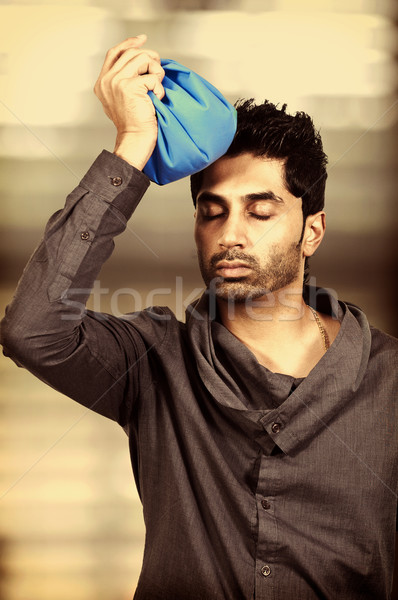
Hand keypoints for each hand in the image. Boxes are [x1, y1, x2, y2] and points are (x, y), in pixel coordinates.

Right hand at [94, 35, 164, 168]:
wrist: (135, 138)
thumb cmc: (133, 123)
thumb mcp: (121, 98)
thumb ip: (123, 79)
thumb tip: (140, 62)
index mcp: (102, 82)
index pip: (115, 52)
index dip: (129, 43)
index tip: (142, 39)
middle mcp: (107, 80)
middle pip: (132, 53)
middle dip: (150, 59)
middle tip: (157, 71)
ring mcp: (117, 82)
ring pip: (143, 59)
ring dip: (156, 71)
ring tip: (156, 87)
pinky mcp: (130, 87)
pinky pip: (152, 76)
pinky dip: (159, 87)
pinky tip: (156, 98)